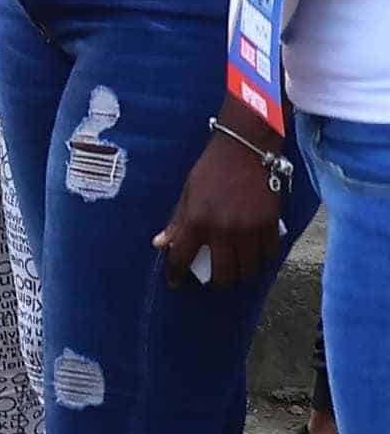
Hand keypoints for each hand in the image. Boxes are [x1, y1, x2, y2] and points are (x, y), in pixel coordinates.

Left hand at [156, 125, 287, 290]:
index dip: (176, 275)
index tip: (175, 283)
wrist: (244, 150)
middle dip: (218, 282)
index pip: (183, 258)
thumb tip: (161, 244)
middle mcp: (223, 230)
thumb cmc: (211, 170)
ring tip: (236, 269)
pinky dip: (262, 258)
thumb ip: (177, 222)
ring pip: (249, 270)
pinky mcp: (271, 225)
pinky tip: (255, 255)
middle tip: (215, 279)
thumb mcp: (187, 194)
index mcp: (197, 221)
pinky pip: (269, 254)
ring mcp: (249, 230)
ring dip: (242, 273)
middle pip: (223, 274)